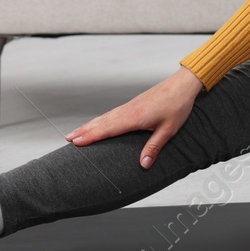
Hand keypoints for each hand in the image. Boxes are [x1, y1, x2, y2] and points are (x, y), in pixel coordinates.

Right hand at [65, 65, 204, 168]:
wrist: (182, 85)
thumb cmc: (177, 106)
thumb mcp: (168, 130)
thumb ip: (153, 147)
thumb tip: (143, 165)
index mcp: (135, 117)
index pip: (108, 128)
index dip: (91, 136)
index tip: (76, 141)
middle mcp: (128, 111)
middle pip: (101, 122)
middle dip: (84, 131)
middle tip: (67, 139)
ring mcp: (129, 106)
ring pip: (104, 117)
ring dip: (89, 125)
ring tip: (76, 133)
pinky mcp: (132, 105)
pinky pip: (111, 114)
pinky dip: (100, 120)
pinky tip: (97, 124)